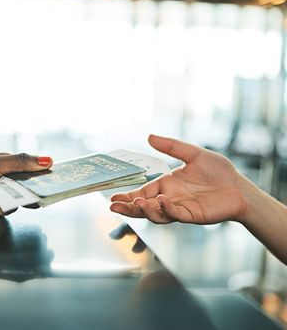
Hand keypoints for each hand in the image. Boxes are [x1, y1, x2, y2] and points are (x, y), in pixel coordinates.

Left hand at [0, 153, 52, 216]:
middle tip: (45, 192)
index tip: (58, 176)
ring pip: (20, 198)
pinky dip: (2, 205)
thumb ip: (20, 163)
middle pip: (29, 185)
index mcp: (6, 164)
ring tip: (10, 195)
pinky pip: (8, 209)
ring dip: (16, 197)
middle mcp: (5, 179)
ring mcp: (0, 195)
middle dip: (36, 188)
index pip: (31, 167)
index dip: (44, 171)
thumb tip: (47, 159)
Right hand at [110, 135, 248, 224]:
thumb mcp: (193, 154)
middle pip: (143, 207)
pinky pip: (176, 214)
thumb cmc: (218, 172)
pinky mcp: (192, 215)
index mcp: (166, 186)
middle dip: (128, 208)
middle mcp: (169, 199)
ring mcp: (179, 209)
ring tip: (136, 203)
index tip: (113, 197)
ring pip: (156, 214)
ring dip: (145, 210)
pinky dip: (167, 208)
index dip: (128, 196)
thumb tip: (150, 136)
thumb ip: (171, 147)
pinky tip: (162, 200)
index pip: (141, 193)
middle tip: (114, 206)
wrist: (239, 187)